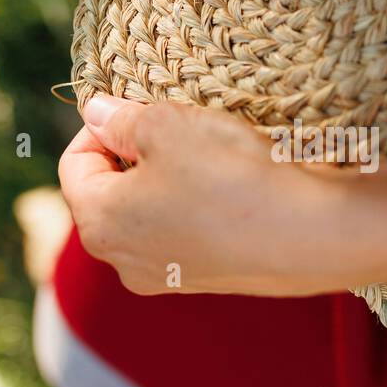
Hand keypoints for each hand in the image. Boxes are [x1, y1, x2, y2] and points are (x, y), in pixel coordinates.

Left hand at [58, 95, 377, 295]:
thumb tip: (96, 114)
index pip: (73, 163)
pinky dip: (197, 206)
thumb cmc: (232, 176)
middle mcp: (122, 260)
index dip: (100, 125)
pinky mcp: (206, 280)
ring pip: (148, 214)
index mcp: (98, 222)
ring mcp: (165, 276)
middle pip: (108, 193)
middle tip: (175, 126)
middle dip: (133, 155)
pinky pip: (185, 233)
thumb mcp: (167, 124)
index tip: (137, 106)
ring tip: (207, 155)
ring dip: (167, 180)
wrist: (312, 233)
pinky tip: (231, 187)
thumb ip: (121, 119)